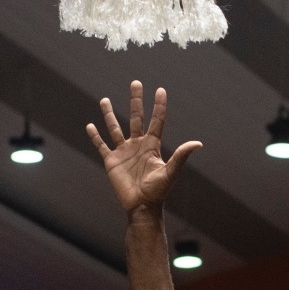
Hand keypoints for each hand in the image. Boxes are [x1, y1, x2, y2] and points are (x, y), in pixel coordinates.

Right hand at [89, 82, 201, 213]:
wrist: (142, 207)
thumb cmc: (158, 191)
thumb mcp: (171, 172)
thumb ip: (181, 156)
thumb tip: (198, 143)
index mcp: (152, 145)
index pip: (156, 120)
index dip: (158, 105)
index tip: (160, 89)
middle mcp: (138, 145)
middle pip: (136, 117)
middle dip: (136, 100)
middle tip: (135, 82)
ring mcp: (124, 152)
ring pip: (115, 128)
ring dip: (109, 114)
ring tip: (104, 99)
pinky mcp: (111, 161)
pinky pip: (101, 146)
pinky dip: (95, 136)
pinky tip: (90, 126)